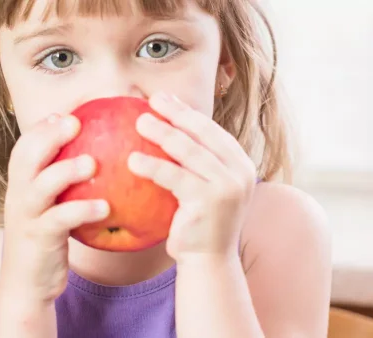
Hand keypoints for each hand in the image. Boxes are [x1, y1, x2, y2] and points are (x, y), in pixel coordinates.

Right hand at [2, 114, 109, 302]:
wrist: (26, 285)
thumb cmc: (45, 240)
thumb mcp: (48, 207)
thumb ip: (61, 184)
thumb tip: (94, 157)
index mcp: (20, 185)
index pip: (23, 147)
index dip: (41, 128)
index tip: (64, 115)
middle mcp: (18, 196)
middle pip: (25, 157)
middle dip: (48, 136)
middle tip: (75, 122)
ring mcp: (26, 217)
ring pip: (40, 185)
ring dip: (66, 170)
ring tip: (93, 163)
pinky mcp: (39, 238)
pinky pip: (61, 220)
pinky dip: (82, 210)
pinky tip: (106, 207)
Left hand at [128, 92, 256, 260]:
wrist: (208, 261)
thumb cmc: (199, 222)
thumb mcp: (204, 187)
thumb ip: (196, 162)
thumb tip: (165, 128)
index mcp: (240, 163)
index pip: (211, 131)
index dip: (187, 112)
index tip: (164, 98)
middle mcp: (239, 172)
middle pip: (203, 134)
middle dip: (176, 114)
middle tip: (151, 101)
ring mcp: (227, 186)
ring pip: (189, 151)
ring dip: (162, 133)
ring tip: (140, 122)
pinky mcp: (209, 201)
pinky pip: (175, 177)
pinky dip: (152, 166)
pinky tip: (132, 160)